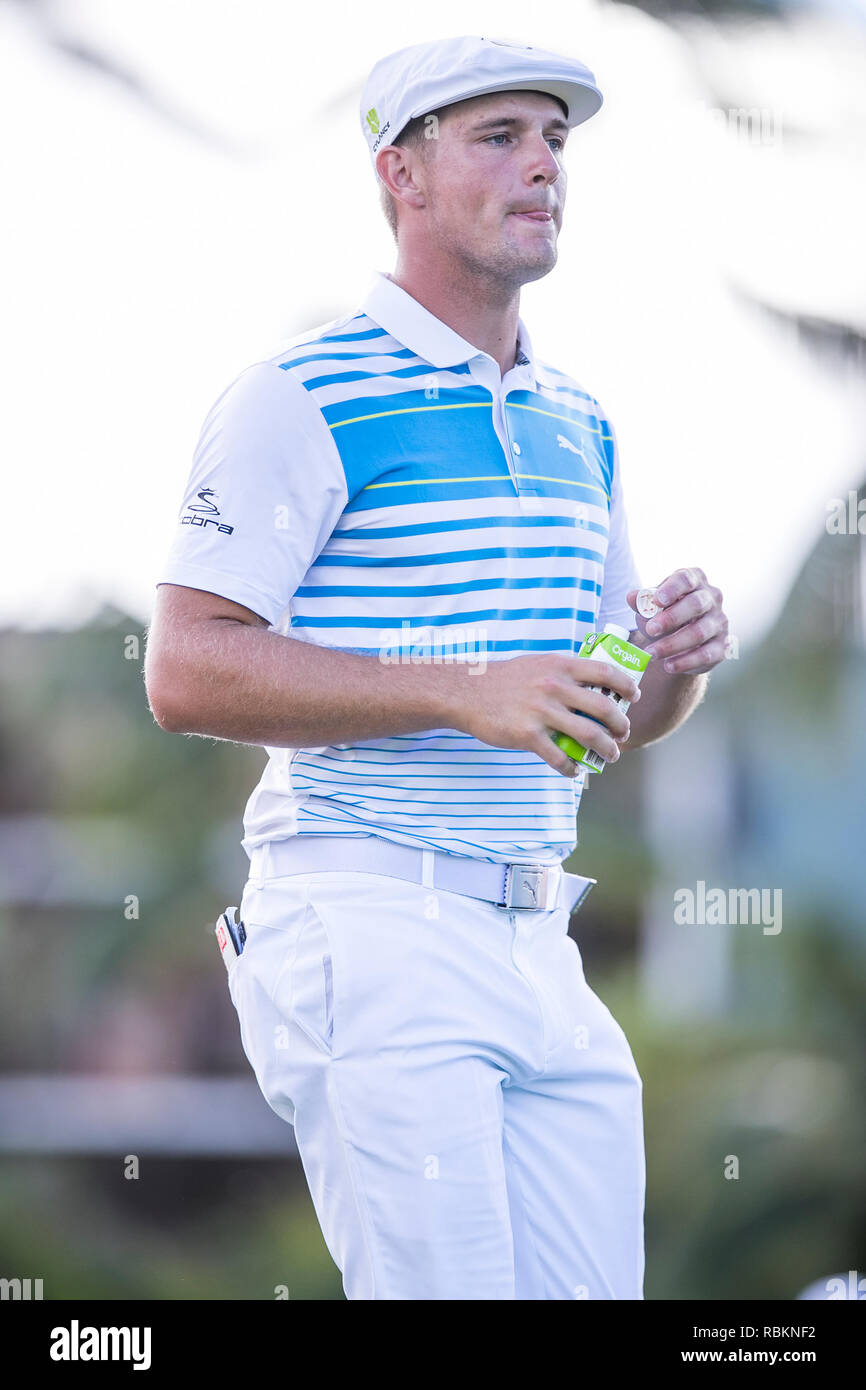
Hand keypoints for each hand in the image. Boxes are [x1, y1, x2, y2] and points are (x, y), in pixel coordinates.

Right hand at [458, 652, 641, 778]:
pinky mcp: (527, 735)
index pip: (606, 672)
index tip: (634, 698)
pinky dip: (572, 768)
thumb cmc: (506, 679)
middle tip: (623, 734)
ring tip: (610, 755)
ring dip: (606, 749)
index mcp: (561, 666)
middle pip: (605, 708)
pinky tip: (574, 770)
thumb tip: (595, 687)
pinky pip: (559, 757)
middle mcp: (555, 687)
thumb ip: (566, 674)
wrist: (467, 693)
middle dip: (621, 726)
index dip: (627, 686)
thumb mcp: (539, 664)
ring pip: (589, 735)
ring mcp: (542, 712)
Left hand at [627, 568, 727, 675]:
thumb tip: (632, 597)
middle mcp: (711, 597)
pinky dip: (685, 662)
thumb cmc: (664, 614)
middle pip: (696, 604)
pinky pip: (706, 655)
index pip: (686, 579)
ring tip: (651, 653)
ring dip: (673, 644)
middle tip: (650, 630)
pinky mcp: (722, 646)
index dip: (672, 589)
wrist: (679, 640)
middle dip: (671, 618)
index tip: (656, 601)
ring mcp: (719, 622)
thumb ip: (642, 602)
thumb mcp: (651, 606)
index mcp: (694, 580)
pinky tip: (668, 666)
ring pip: (699, 632)